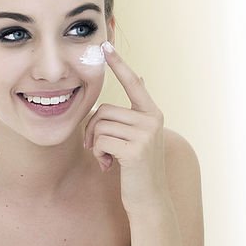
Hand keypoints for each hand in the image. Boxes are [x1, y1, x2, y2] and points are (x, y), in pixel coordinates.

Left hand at [83, 43, 167, 212]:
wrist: (149, 200)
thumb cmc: (138, 168)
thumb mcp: (139, 136)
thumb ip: (135, 111)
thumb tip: (140, 76)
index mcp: (152, 113)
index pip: (133, 83)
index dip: (118, 64)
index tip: (105, 46)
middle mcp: (152, 120)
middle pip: (105, 109)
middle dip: (93, 128)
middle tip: (96, 147)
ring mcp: (145, 135)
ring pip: (100, 125)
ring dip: (95, 144)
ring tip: (105, 158)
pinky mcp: (135, 150)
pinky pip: (101, 140)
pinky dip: (98, 154)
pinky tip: (108, 165)